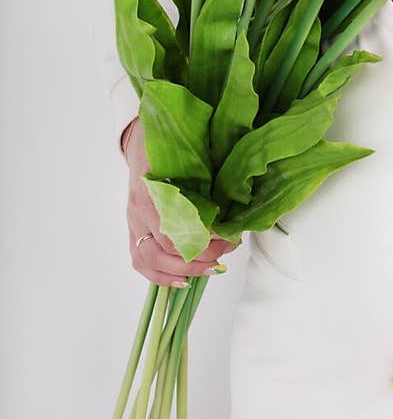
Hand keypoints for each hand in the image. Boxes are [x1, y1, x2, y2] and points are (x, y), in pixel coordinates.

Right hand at [124, 116, 239, 286]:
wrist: (143, 137)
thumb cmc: (169, 142)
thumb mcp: (188, 151)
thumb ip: (205, 175)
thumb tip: (233, 202)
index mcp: (151, 187)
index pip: (173, 225)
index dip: (201, 237)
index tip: (226, 235)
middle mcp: (138, 208)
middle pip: (164, 247)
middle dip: (198, 256)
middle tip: (226, 251)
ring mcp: (133, 221)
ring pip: (150, 259)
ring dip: (183, 271)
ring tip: (212, 269)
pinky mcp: (133, 229)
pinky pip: (140, 261)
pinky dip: (161, 277)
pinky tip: (184, 281)